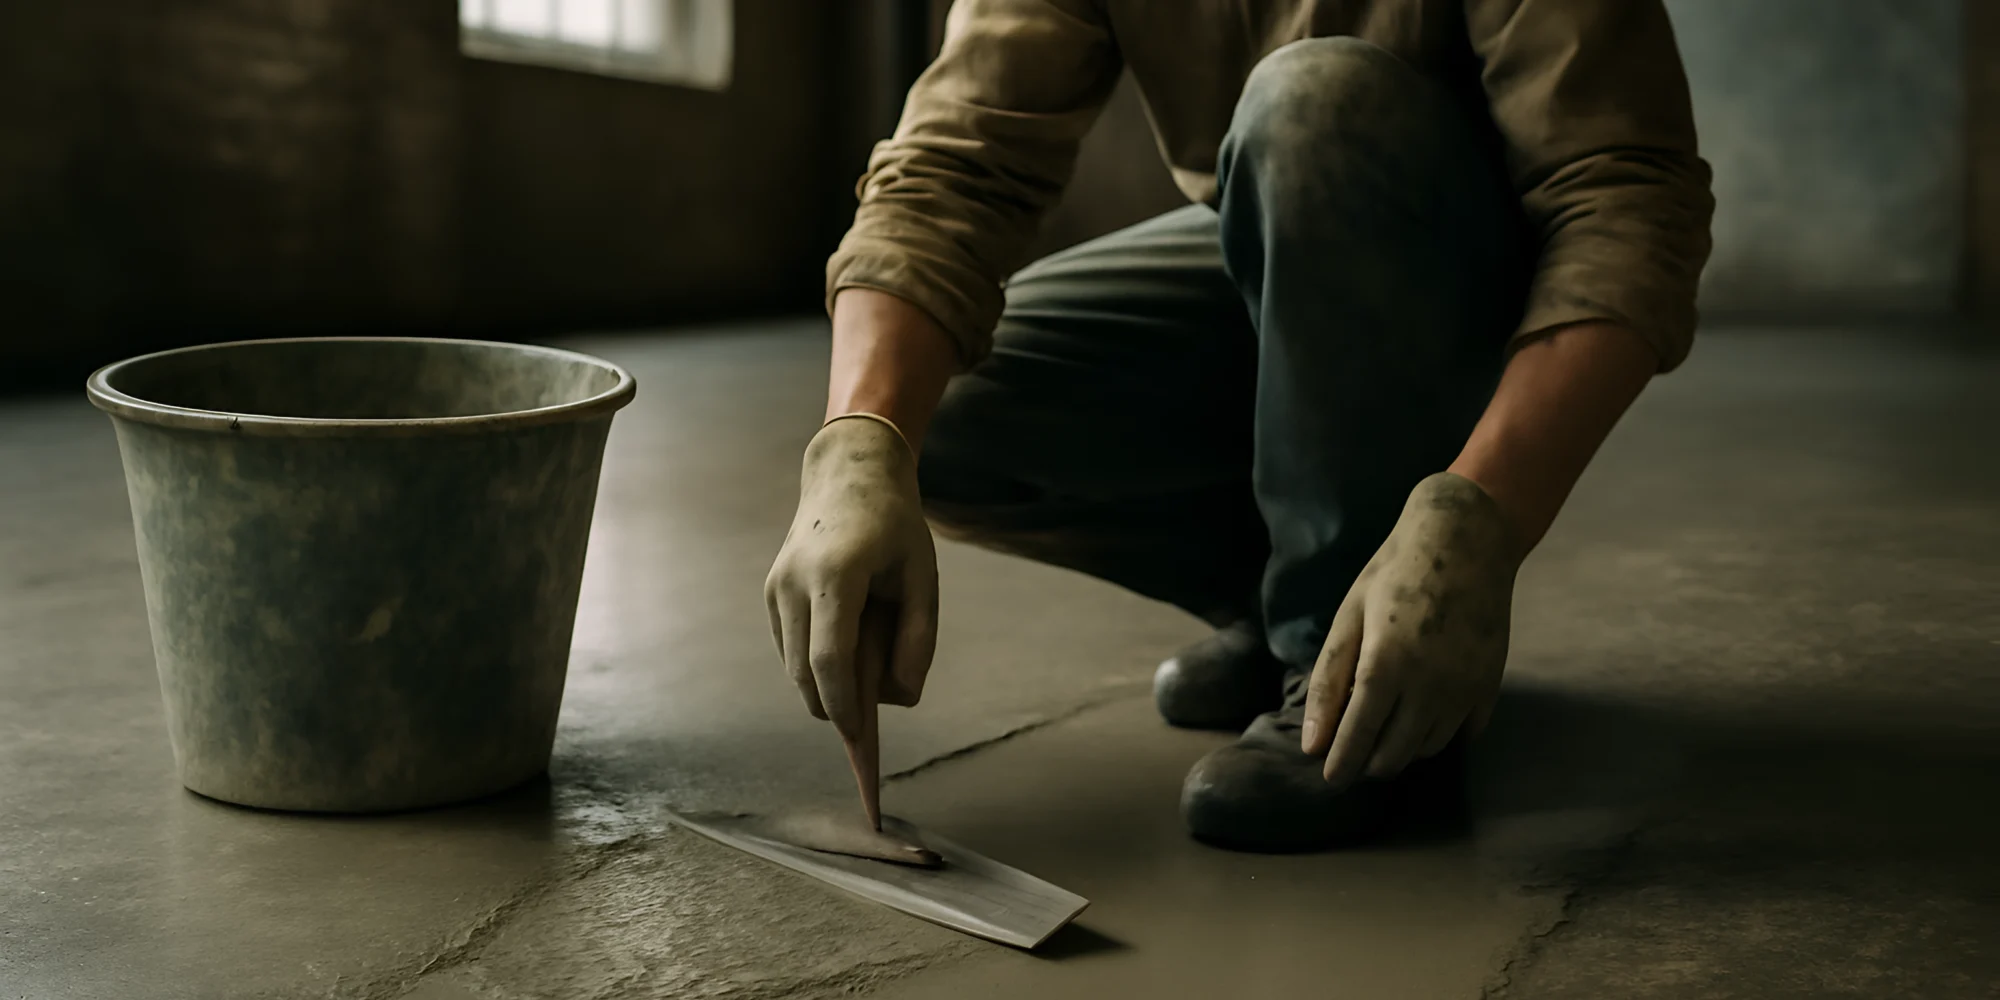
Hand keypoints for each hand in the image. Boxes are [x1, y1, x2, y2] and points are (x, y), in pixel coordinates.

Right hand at [764, 416, 939, 739]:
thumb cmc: (895, 527)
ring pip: (794, 666)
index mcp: (835, 574)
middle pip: (806, 672)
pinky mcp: (771, 593)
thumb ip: (918, 638)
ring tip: (866, 677)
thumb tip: (901, 697)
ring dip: (827, 686)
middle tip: (870, 727)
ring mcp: (776, 587)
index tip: (860, 738)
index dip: (844, 706)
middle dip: (836, 706)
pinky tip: (849, 652)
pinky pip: (791, 648)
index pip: (830, 659)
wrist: (849, 474)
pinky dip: (816, 664)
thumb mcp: (922, 576)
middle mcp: (794, 582)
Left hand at [1301, 473, 1521, 786]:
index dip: (1341, 765)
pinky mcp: (1491, 684)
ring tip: (1386, 725)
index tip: (1329, 780)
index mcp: (1386, 664)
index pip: (1358, 737)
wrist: (1467, 539)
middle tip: (1354, 749)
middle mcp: (1430, 684)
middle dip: (1369, 761)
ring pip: (1429, 748)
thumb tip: (1312, 743)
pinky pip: (1462, 732)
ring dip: (1403, 748)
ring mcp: (1466, 686)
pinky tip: (1423, 711)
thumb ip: (1328, 682)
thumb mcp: (1349, 617)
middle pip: (1395, 754)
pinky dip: (1439, 732)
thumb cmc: (1395, 573)